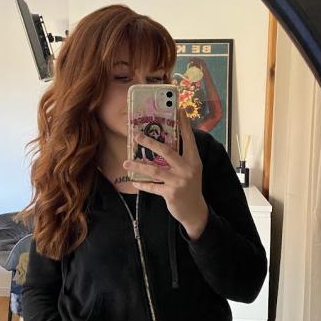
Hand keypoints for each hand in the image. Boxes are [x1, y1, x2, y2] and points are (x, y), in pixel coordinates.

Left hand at [123, 108, 208, 239]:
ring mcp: (179, 181)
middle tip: (135, 135)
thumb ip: (181, 156)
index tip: (178, 109)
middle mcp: (188, 168)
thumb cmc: (190, 186)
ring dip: (138, 165)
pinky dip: (142, 184)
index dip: (183, 124)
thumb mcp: (191, 169)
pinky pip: (152, 187)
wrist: (195, 211)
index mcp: (194, 160)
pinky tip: (134, 181)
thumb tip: (165, 140)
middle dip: (150, 142)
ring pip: (155, 170)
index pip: (188, 138)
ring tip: (125, 162)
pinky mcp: (171, 194)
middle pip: (167, 151)